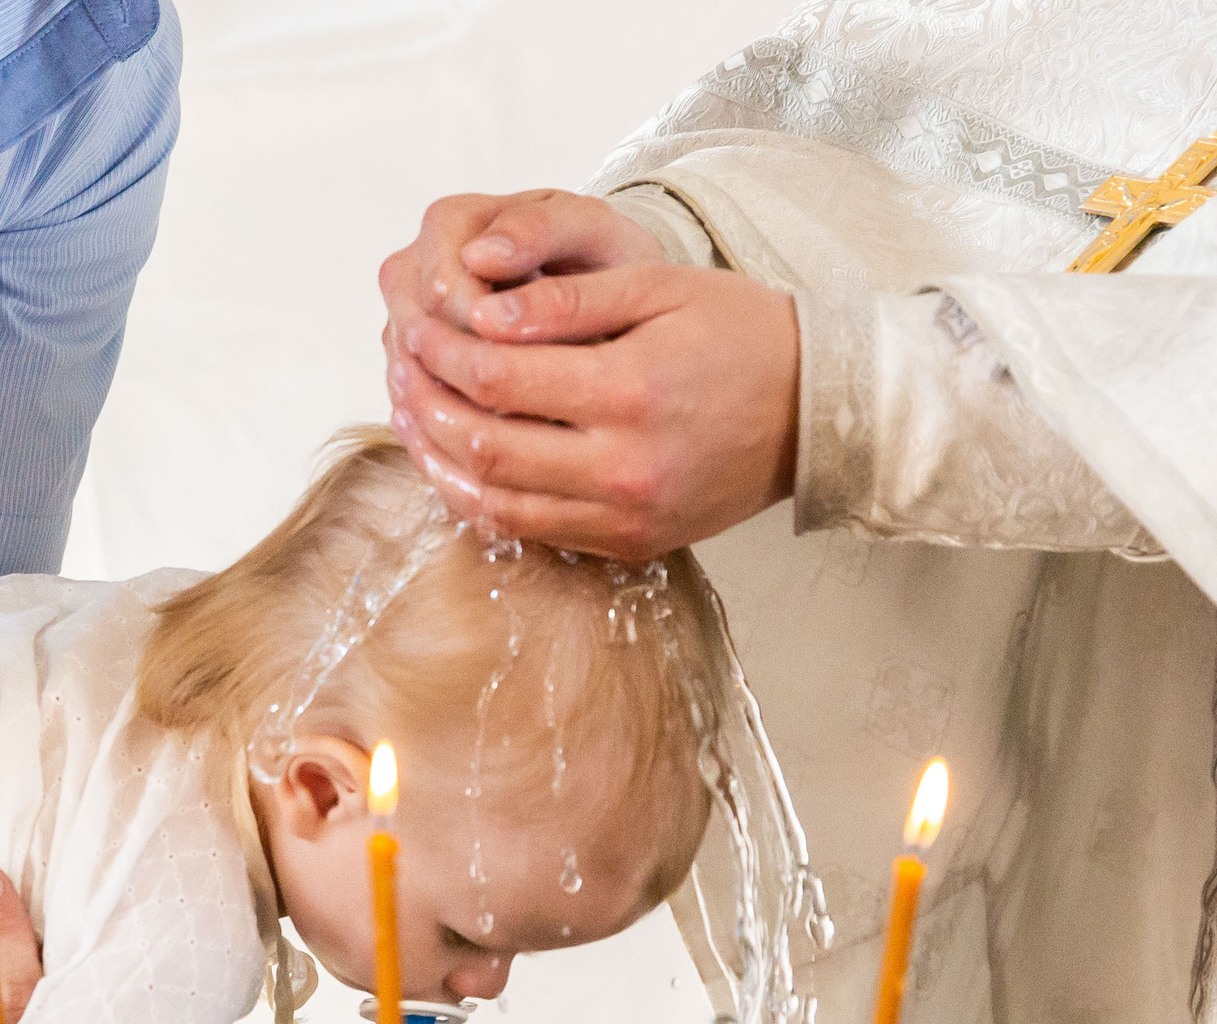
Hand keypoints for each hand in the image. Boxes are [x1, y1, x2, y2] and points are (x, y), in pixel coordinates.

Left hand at [380, 192, 798, 558]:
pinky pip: (531, 532)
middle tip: (399, 365)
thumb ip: (566, 301)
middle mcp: (624, 465)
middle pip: (483, 444)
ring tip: (410, 413)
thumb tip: (480, 308)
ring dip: (438, 458)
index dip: (440, 350)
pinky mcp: (629, 544)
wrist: (817, 413)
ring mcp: (626, 515)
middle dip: (425, 402)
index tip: (416, 324)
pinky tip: (456, 463)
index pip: (496, 376)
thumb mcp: (660, 287)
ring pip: (495, 500)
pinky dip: (480, 500)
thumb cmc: (742, 335)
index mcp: (630, 390)